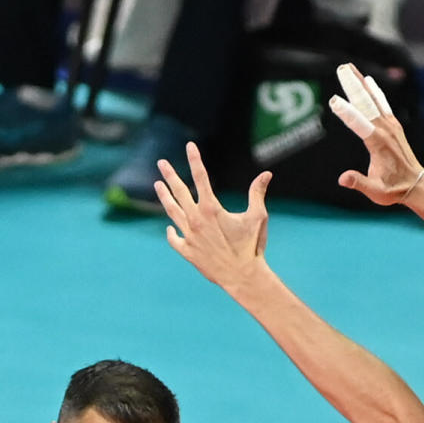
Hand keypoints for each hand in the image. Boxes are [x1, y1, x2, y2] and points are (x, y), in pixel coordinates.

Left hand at [156, 145, 274, 293]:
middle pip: (179, 192)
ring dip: (164, 197)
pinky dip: (171, 232)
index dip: (195, 159)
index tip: (189, 146)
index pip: (201, 177)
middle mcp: (196, 219)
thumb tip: (266, 174)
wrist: (242, 276)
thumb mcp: (258, 217)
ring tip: (157, 185)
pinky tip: (170, 228)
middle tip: (162, 163)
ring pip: (172, 212)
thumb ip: (257, 193)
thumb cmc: (252, 246)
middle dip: (170, 175)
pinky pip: (175, 239)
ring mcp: (189, 236)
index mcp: (211, 208)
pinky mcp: (187, 252)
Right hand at [330, 62, 423, 207]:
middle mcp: (385, 129)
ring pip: (373, 98)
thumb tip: (343, 178)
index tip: (334, 101)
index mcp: (378, 143)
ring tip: (349, 67)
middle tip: (341, 68)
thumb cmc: (393, 190)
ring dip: (361, 82)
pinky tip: (367, 80)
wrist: (415, 184)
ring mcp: (390, 125)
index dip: (346, 112)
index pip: (359, 123)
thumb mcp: (375, 192)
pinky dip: (374, 90)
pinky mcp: (393, 124)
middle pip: (366, 103)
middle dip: (353, 85)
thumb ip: (359, 183)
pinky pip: (382, 102)